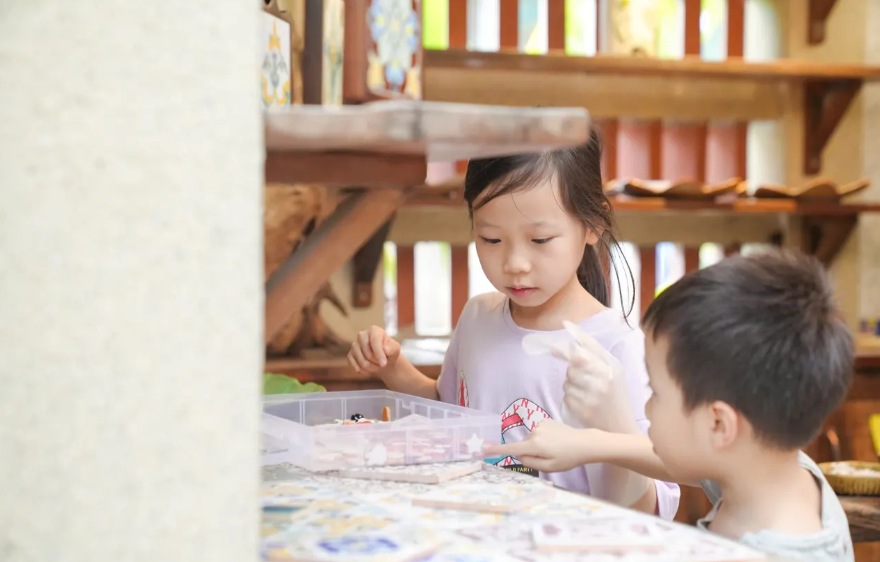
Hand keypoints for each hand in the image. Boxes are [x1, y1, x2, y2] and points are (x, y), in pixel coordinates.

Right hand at [347, 325, 400, 376]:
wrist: (383, 359)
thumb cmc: (389, 352)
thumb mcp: (395, 349)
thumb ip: (392, 348)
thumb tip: (384, 349)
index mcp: (374, 330)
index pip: (374, 341)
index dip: (379, 353)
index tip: (384, 364)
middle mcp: (362, 335)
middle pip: (367, 352)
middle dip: (376, 362)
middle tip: (383, 364)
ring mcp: (354, 345)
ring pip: (361, 361)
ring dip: (371, 368)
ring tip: (377, 366)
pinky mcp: (350, 355)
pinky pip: (355, 366)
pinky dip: (363, 371)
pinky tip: (369, 369)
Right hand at [482, 420, 603, 472]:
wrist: (584, 443)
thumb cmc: (568, 458)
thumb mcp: (549, 467)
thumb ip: (530, 462)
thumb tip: (519, 455)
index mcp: (534, 445)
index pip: (511, 449)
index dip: (496, 450)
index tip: (482, 449)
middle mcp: (534, 432)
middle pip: (523, 446)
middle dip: (530, 453)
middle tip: (549, 458)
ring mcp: (539, 424)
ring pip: (530, 440)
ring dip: (537, 446)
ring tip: (555, 449)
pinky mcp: (544, 420)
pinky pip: (537, 433)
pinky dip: (542, 439)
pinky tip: (556, 441)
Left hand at [558, 321, 638, 433]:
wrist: (621, 429)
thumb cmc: (617, 398)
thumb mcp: (615, 373)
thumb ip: (595, 357)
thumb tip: (567, 345)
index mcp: (613, 367)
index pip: (590, 346)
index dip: (576, 334)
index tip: (565, 323)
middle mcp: (604, 378)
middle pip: (574, 363)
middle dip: (573, 369)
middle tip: (583, 379)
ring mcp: (593, 394)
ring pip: (567, 380)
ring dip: (571, 385)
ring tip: (586, 393)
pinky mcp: (583, 409)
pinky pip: (566, 395)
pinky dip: (571, 398)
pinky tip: (583, 403)